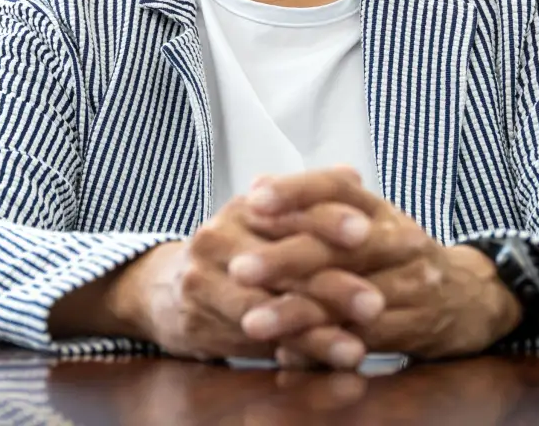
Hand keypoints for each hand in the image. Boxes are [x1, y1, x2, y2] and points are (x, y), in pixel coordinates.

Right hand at [48, 193, 383, 362]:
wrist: (163, 289)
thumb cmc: (233, 252)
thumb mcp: (264, 219)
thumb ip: (308, 204)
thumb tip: (352, 175)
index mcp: (245, 207)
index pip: (290, 207)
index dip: (328, 218)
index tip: (366, 230)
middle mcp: (219, 236)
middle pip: (282, 262)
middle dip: (333, 285)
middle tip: (376, 303)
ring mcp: (204, 279)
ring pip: (268, 307)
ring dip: (316, 333)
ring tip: (355, 350)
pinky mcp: (197, 319)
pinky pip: (253, 340)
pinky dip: (293, 354)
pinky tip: (321, 363)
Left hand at [229, 167, 522, 361]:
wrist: (470, 297)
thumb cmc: (397, 254)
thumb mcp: (366, 218)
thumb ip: (313, 203)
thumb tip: (257, 184)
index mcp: (378, 208)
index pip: (336, 188)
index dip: (295, 192)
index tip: (253, 200)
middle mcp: (397, 240)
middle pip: (337, 246)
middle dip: (284, 258)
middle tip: (238, 268)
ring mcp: (409, 285)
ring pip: (346, 298)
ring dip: (296, 313)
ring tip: (253, 322)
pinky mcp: (413, 327)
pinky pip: (362, 338)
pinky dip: (320, 348)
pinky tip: (286, 354)